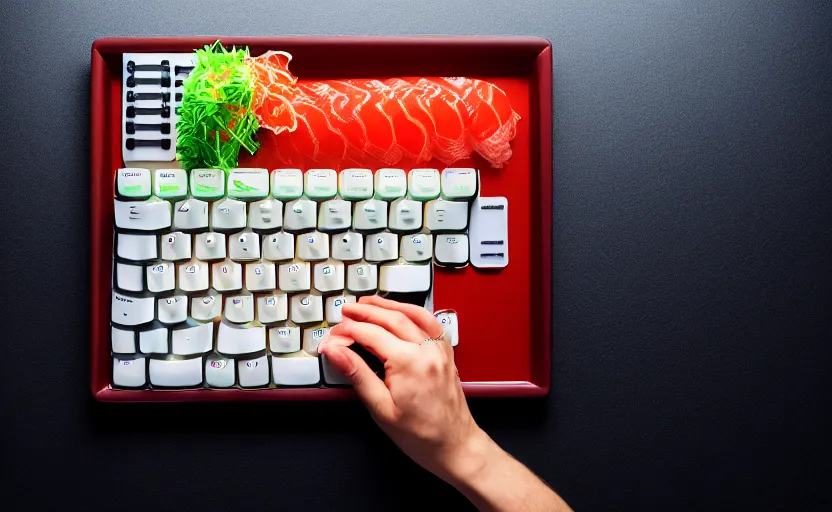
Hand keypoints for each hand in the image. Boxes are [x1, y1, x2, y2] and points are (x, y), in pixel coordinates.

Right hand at [317, 296, 488, 483]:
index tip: (331, 338)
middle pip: (389, 318)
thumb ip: (357, 374)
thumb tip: (335, 351)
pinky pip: (430, 322)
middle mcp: (426, 350)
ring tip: (367, 303)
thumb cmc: (420, 434)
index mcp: (408, 363)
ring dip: (387, 305)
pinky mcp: (446, 352)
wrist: (454, 446)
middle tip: (344, 312)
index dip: (346, 333)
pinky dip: (412, 311)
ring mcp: (439, 349)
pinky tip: (400, 310)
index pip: (369, 335)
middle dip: (363, 313)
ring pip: (411, 314)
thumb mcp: (380, 408)